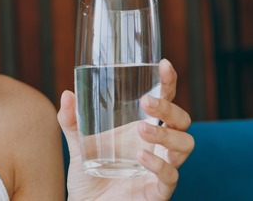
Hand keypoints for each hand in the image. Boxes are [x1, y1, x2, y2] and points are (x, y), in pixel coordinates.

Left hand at [58, 59, 194, 199]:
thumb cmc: (90, 175)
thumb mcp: (77, 144)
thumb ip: (71, 121)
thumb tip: (67, 94)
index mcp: (143, 128)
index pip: (164, 101)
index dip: (168, 82)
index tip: (164, 64)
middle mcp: (157, 146)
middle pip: (182, 121)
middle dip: (170, 108)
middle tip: (148, 101)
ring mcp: (161, 168)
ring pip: (185, 145)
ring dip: (167, 134)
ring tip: (141, 130)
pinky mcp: (158, 191)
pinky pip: (170, 176)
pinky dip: (158, 164)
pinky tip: (141, 156)